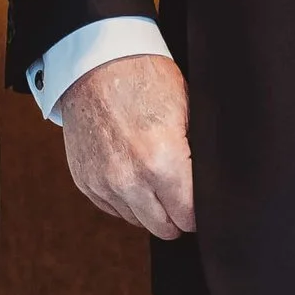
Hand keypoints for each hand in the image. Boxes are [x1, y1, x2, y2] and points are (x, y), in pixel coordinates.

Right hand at [60, 54, 194, 239]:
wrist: (95, 65)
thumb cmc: (143, 80)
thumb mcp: (187, 111)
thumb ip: (196, 157)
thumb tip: (209, 186)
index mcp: (162, 162)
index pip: (189, 217)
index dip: (198, 210)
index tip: (198, 200)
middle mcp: (130, 179)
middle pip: (164, 229)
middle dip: (177, 215)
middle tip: (180, 193)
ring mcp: (104, 183)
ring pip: (138, 221)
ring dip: (149, 208)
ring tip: (154, 177)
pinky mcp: (85, 181)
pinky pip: (113, 208)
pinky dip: (125, 198)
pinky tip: (131, 172)